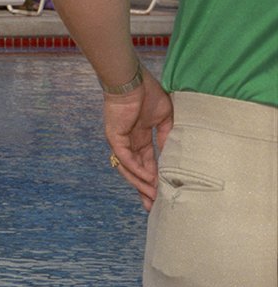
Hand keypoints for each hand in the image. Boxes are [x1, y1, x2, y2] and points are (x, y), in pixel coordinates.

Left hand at [104, 70, 172, 208]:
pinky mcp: (114, 136)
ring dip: (140, 183)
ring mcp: (120, 140)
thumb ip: (167, 137)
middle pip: (136, 171)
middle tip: (154, 207)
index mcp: (140, 138)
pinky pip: (125, 157)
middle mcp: (128, 142)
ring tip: (152, 197)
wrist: (132, 79)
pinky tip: (147, 178)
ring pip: (128, 168)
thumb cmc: (148, 93)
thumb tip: (172, 155)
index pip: (147, 163)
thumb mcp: (165, 118)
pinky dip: (136, 168)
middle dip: (145, 189)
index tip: (162, 194)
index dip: (154, 179)